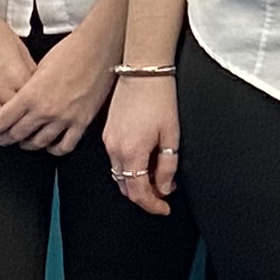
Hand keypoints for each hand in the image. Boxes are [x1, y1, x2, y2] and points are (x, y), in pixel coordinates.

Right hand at [0, 0, 38, 133]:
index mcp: (19, 75)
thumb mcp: (21, 50)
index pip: (35, 103)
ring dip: (8, 130)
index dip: (41, 109)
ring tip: (14, 130)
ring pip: (1, 125)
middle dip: (27, 124)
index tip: (43, 112)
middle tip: (31, 127)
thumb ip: (29, 72)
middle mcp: (2, 88)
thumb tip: (37, 87)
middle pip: (20, 118)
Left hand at [0, 19, 115, 153]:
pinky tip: (51, 146)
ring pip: (39, 143)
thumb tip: (22, 98)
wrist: (98, 48)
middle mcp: (46, 110)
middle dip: (6, 138)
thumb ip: (29, 88)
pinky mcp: (82, 122)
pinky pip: (65, 146)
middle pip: (18, 134)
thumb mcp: (39, 66)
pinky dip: (55, 149)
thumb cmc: (72, 50)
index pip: (3, 120)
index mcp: (31, 94)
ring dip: (28, 145)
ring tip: (25, 142)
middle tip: (3, 138)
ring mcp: (65, 118)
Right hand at [105, 71, 178, 210]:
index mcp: (132, 152)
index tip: (164, 208)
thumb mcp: (171, 135)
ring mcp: (108, 140)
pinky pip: (115, 160)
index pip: (138, 192)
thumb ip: (167, 166)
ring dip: (135, 182)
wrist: (142, 71)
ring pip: (119, 174)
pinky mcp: (107, 131)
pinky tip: (143, 161)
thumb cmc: (159, 98)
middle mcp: (115, 149)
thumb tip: (164, 187)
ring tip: (156, 178)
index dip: (152, 205)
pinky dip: (128, 168)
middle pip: (126, 187)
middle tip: (162, 195)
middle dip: (144, 196)